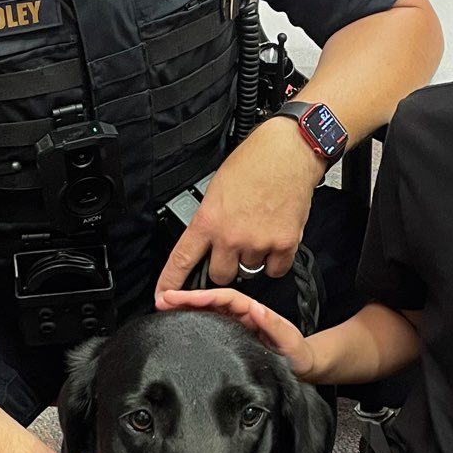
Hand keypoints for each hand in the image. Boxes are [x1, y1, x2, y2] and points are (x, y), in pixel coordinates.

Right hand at [155, 284, 316, 376]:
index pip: (224, 298)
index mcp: (254, 312)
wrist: (303, 368)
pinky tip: (180, 320)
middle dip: (187, 298)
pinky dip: (195, 319)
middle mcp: (243, 315)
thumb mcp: (289, 340)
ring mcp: (237, 324)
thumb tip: (256, 308)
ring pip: (208, 310)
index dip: (202, 296)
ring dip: (187, 307)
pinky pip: (212, 323)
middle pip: (211, 300)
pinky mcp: (234, 336)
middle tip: (162, 299)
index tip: (181, 297)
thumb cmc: (298, 355)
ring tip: (164, 306)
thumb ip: (274, 325)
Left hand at [156, 118, 321, 293]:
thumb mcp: (216, 190)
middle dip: (225, 266)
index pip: (182, 260)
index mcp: (209, 220)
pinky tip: (274, 240)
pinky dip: (275, 261)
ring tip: (259, 231)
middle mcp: (231, 236)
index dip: (170, 283)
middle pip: (219, 275)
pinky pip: (275, 270)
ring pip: (249, 271)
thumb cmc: (253, 164)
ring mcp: (258, 242)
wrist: (288, 153)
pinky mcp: (284, 244)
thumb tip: (207, 243)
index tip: (163, 299)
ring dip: (252, 259)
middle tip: (234, 247)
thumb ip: (210, 221)